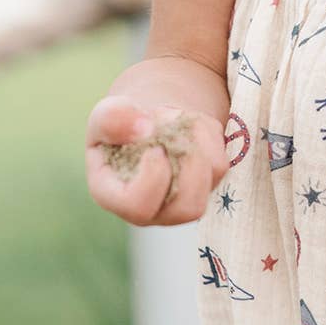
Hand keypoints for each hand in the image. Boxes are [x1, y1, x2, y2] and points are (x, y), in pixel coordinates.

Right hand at [86, 97, 230, 226]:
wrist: (146, 121)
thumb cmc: (120, 124)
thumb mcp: (106, 114)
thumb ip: (112, 118)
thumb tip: (145, 129)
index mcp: (115, 197)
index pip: (138, 207)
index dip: (153, 176)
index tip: (155, 147)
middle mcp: (152, 210)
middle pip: (186, 208)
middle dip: (188, 161)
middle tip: (171, 126)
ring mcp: (183, 201)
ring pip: (209, 185)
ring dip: (199, 144)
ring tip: (179, 120)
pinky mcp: (206, 185)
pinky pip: (220, 165)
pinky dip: (208, 136)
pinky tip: (189, 124)